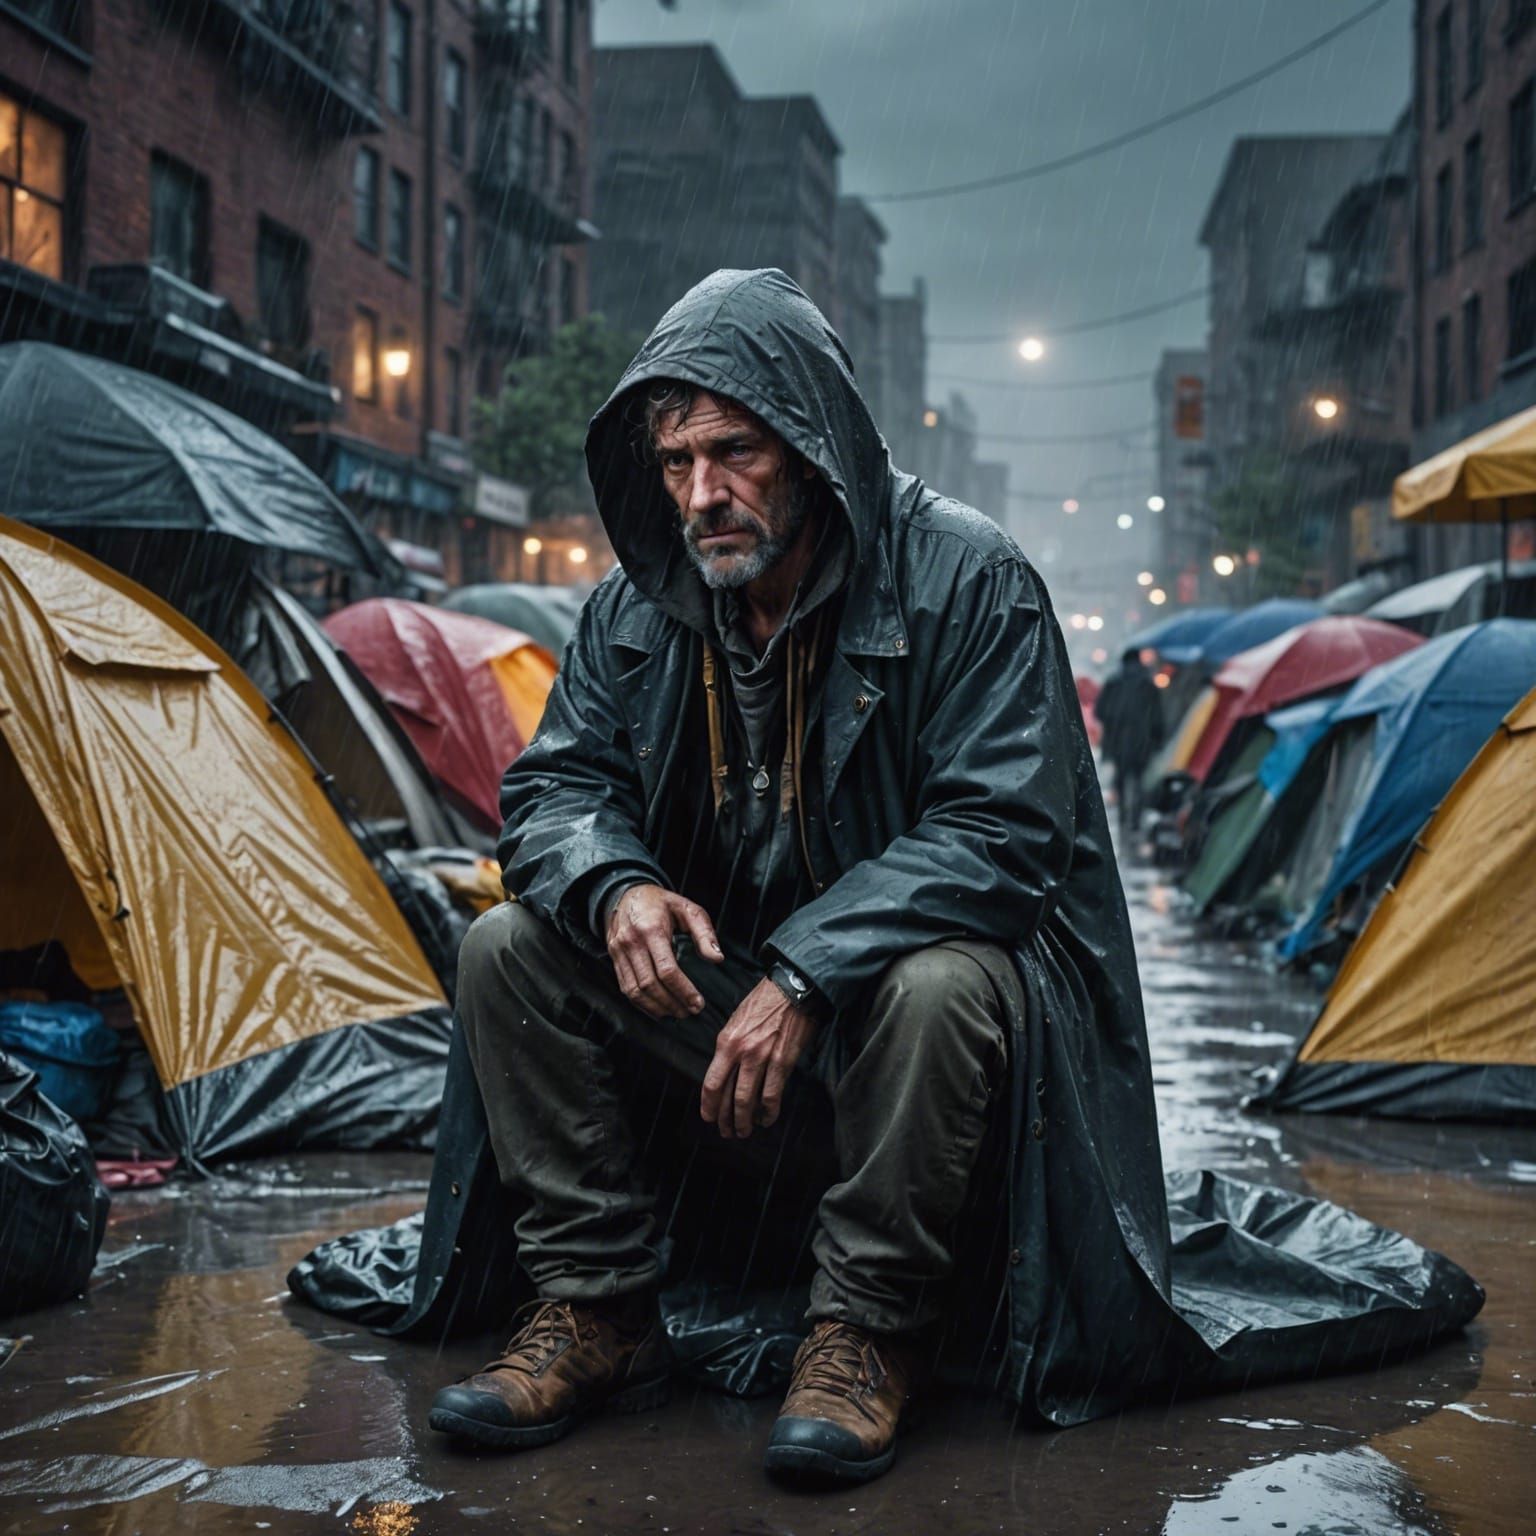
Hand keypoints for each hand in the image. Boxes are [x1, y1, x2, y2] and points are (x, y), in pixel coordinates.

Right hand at [606, 884, 721, 1018]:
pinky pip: (625, 988)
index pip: (667, 970)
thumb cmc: (661, 902)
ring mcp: (618, 951)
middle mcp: (631, 942)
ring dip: (656, 1008)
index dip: (684, 991)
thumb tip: (717, 959)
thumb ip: (704, 933)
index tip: (698, 1003)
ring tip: (676, 1014)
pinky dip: (641, 1004)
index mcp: (651, 929)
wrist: (626, 893)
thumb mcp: (688, 909)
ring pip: (634, 991)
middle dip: (671, 1003)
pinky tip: (658, 1009)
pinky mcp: (613, 958)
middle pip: (650, 984)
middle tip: (689, 1012)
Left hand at [701, 977, 816, 1138]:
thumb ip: (729, 1047)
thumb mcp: (736, 1021)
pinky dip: (768, 1112)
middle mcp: (742, 1052)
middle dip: (726, 1119)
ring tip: (744, 1131)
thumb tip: (725, 1073)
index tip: (708, 1117)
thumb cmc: (763, 1002)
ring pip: (748, 1100)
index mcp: (727, 1042)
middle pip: (728, 1096)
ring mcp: (763, 1058)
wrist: (792, 988)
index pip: (711, 1082)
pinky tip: (766, 1119)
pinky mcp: (783, 1062)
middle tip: (727, 1131)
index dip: (708, 1105)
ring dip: (745, 1121)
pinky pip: (773, 1095)